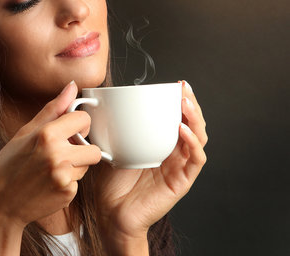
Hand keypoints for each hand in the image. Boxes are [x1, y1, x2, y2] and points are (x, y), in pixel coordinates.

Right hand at [0, 81, 100, 229]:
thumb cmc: (8, 166)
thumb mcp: (26, 132)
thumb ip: (53, 109)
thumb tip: (72, 86)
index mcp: (47, 135)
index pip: (84, 120)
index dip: (77, 125)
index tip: (68, 130)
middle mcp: (58, 155)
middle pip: (93, 147)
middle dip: (82, 149)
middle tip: (62, 152)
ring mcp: (64, 177)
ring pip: (87, 166)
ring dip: (75, 166)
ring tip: (51, 168)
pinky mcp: (67, 194)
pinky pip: (78, 183)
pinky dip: (67, 182)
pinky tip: (49, 183)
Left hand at [94, 81, 207, 244]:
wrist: (111, 214)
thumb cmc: (110, 183)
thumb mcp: (111, 147)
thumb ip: (112, 128)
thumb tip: (99, 102)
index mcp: (159, 144)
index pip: (176, 118)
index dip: (180, 101)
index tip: (176, 84)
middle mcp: (173, 154)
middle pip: (192, 124)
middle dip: (191, 104)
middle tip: (184, 88)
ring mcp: (179, 167)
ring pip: (199, 138)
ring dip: (195, 118)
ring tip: (185, 103)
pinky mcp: (182, 181)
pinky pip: (195, 159)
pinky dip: (193, 143)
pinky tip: (182, 130)